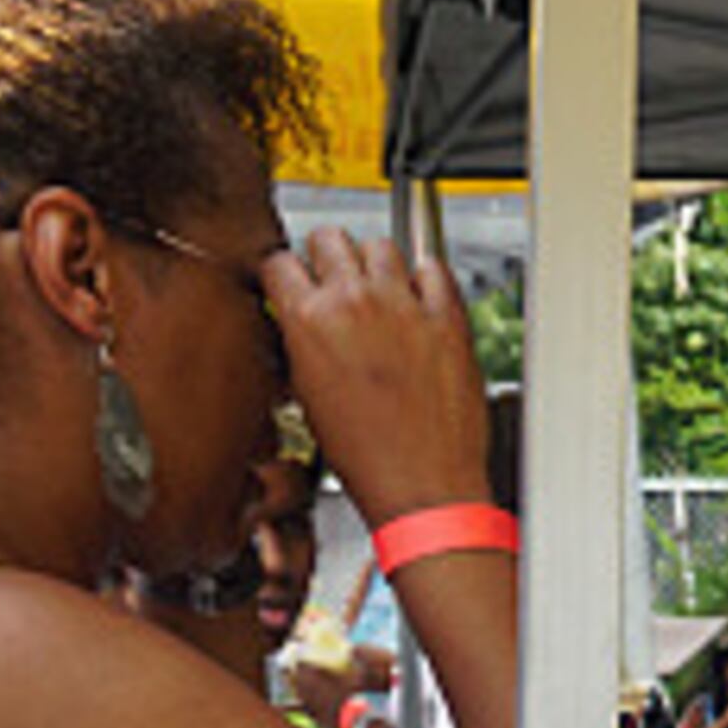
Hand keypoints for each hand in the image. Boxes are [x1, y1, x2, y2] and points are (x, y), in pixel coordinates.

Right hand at [265, 230, 490, 523]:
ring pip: (381, 245)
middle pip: (331, 238)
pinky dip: (426, 278)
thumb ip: (301, 345)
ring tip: (379, 291)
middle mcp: (355, 302)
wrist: (423, 489)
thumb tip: (300, 323)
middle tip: (335, 281)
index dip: (284, 272)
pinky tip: (421, 299)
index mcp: (309, 320)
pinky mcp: (448, 319)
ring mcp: (405, 306)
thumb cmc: (368, 459)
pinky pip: (435, 270)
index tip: (293, 280)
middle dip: (328, 257)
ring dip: (375, 264)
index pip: (279, 260)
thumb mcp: (308, 397)